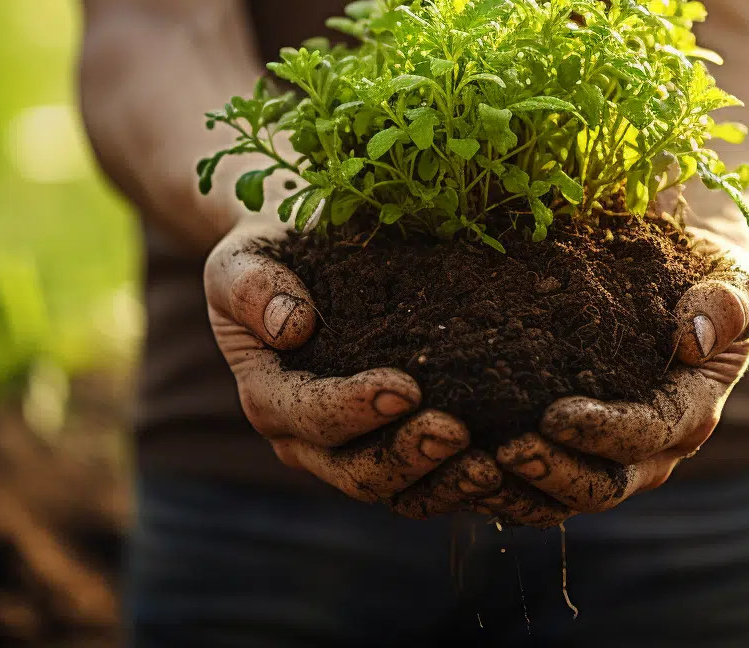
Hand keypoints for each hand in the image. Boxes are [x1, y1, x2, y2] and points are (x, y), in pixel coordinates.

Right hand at [204, 219, 500, 508]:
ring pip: (398, 491)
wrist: (296, 263)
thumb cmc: (268, 257)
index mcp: (269, 396)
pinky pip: (428, 482)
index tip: (406, 386)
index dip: (354, 408)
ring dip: (444, 483)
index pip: (309, 415)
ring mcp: (351, 452)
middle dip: (407, 456)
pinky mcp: (392, 447)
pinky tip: (506, 464)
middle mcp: (305, 439)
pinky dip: (461, 481)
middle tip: (459, 432)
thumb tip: (293, 326)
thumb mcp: (242, 260)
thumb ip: (254, 289)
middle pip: (355, 471)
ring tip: (491, 465)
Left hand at [491, 229, 748, 523]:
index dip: (601, 430)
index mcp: (692, 409)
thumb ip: (728, 302)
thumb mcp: (735, 277)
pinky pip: (536, 488)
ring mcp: (613, 457)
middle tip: (502, 449)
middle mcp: (656, 448)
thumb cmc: (710, 276)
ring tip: (472, 464)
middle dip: (552, 471)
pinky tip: (459, 463)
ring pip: (564, 499)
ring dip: (518, 490)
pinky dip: (500, 486)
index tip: (551, 414)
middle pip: (603, 485)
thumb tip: (692, 337)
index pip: (646, 432)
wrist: (688, 282)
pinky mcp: (575, 453)